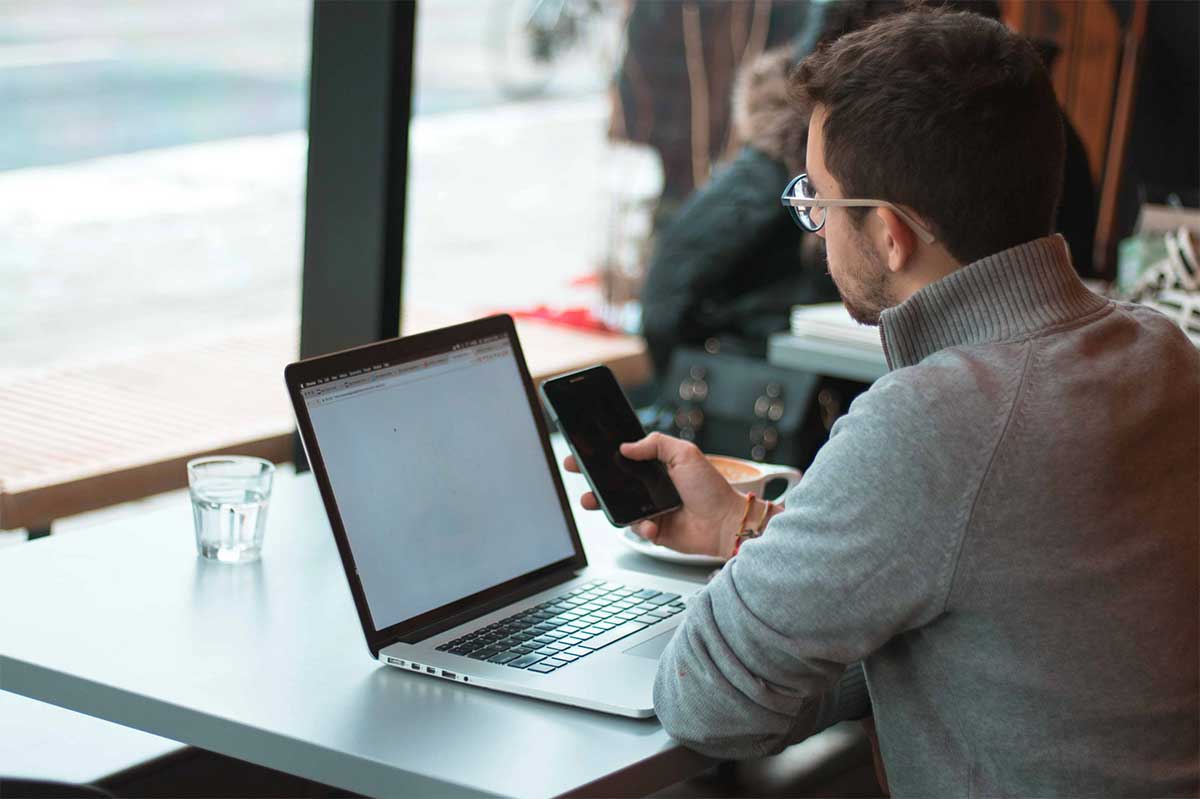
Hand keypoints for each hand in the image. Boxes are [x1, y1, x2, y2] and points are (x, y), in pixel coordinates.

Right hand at [562, 432, 744, 557]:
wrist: (726, 523)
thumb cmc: (711, 488)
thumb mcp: (685, 453)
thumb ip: (655, 444)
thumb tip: (626, 446)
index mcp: (657, 466)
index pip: (624, 458)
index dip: (603, 454)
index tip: (584, 451)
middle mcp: (651, 487)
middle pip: (614, 481)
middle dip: (592, 477)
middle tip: (576, 471)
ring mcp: (651, 509)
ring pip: (618, 506)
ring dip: (603, 504)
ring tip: (591, 501)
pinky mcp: (654, 530)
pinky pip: (636, 528)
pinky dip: (641, 527)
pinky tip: (652, 525)